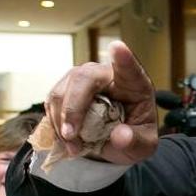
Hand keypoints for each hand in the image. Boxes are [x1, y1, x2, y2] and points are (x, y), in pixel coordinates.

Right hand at [44, 41, 157, 164]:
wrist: (116, 138)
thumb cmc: (133, 135)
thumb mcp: (143, 146)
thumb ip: (135, 142)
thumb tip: (120, 137)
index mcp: (133, 82)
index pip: (128, 66)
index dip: (122, 58)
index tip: (118, 48)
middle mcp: (105, 74)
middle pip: (82, 78)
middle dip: (72, 109)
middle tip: (71, 137)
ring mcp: (83, 79)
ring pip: (61, 91)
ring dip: (61, 122)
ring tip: (73, 148)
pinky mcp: (66, 89)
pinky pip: (51, 103)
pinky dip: (54, 124)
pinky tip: (66, 141)